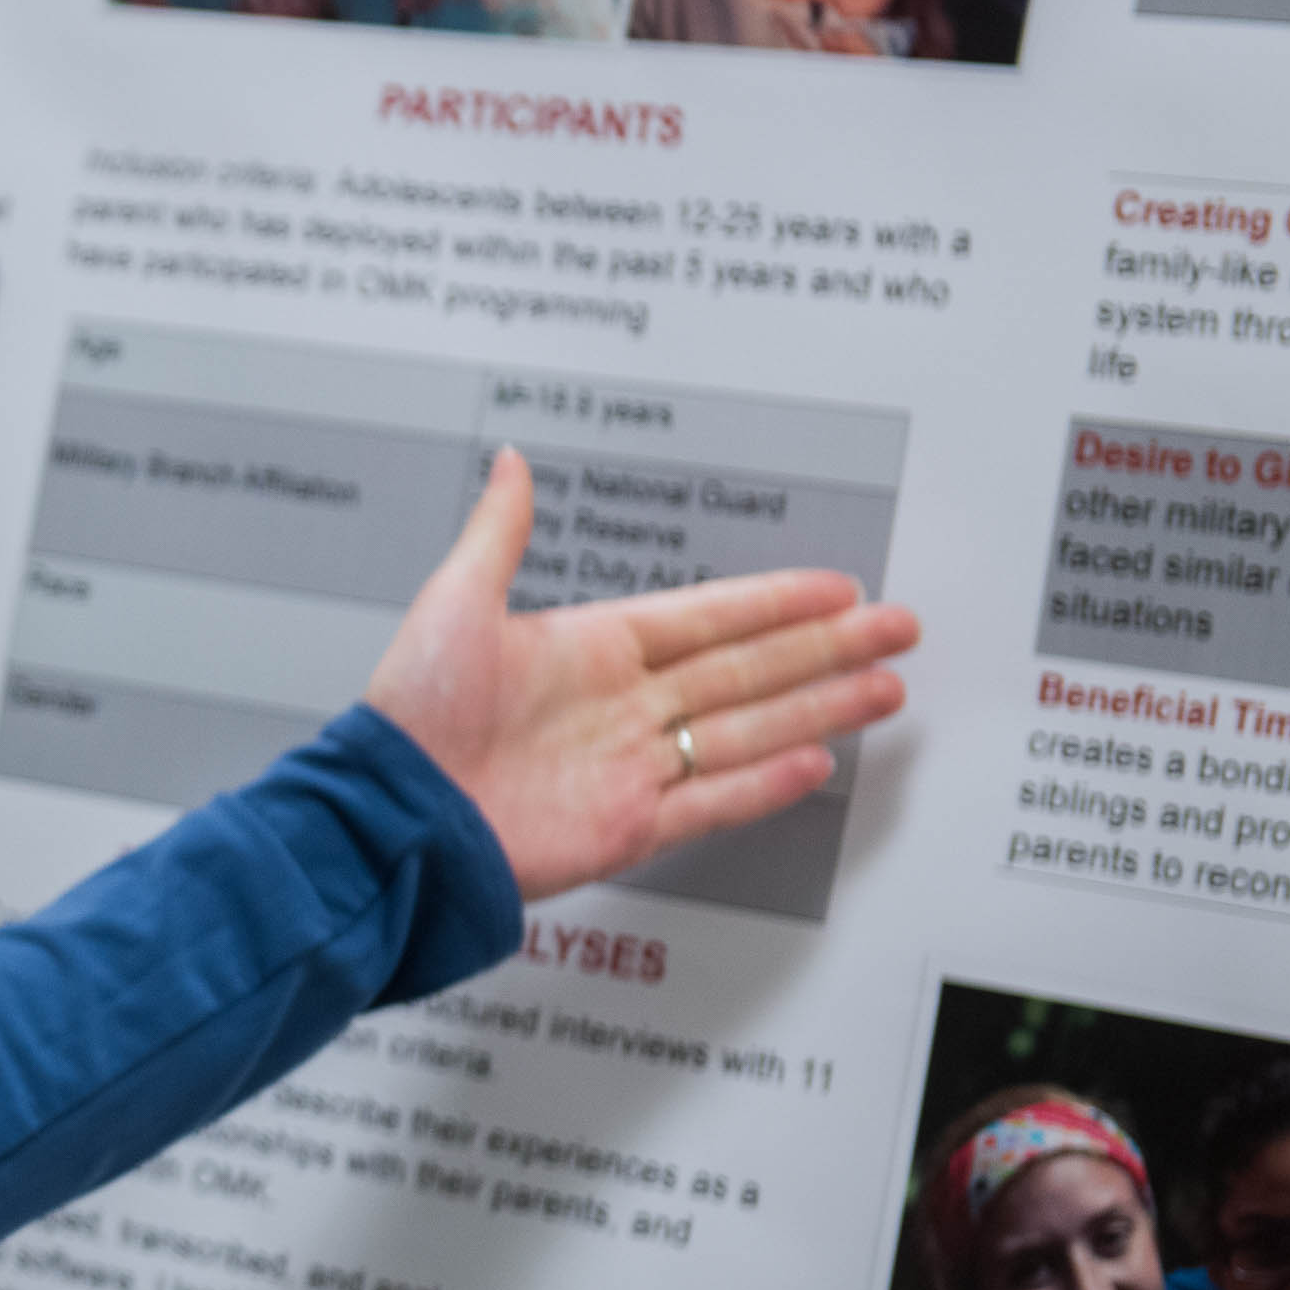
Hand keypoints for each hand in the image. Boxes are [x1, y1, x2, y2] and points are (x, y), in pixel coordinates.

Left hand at [363, 450, 918, 903]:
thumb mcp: (454, 605)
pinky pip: (712, 801)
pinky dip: (765, 783)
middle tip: (896, 627)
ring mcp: (628, 769)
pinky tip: (817, 761)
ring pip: (747, 731)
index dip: (774, 601)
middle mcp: (618, 707)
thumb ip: (498, 534)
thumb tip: (509, 460)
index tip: (835, 587)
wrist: (393, 815)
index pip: (707, 618)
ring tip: (885, 688)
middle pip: (748, 670)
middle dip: (827, 648)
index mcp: (587, 650)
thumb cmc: (408, 715)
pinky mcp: (626, 828)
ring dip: (819, 709)